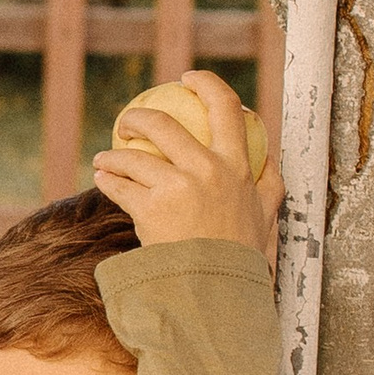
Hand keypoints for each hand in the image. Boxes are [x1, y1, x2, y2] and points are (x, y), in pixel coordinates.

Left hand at [93, 69, 283, 269]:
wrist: (217, 295)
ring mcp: (178, 187)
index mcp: (238, 167)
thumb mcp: (265, 219)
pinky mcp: (150, 208)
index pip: (227, 108)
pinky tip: (102, 179)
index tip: (188, 78)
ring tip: (104, 161)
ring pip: (134, 156)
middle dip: (139, 117)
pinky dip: (107, 179)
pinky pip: (119, 184)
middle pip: (165, 124)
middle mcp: (208, 170)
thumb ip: (268, 187)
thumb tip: (271, 163)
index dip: (206, 84)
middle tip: (127, 122)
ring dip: (112, 156)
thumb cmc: (241, 259)